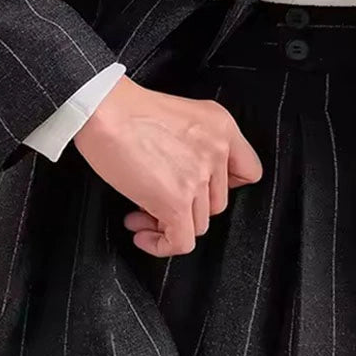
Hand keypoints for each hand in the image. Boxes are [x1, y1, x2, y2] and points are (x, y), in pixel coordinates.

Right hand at [73, 74, 262, 256]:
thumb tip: (191, 180)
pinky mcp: (176, 201)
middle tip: (159, 201)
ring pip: (198, 224)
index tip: (202, 189)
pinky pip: (180, 242)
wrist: (105, 110)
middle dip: (187, 207)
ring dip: (168, 224)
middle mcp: (216, 151)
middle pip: (217, 203)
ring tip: (142, 212)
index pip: (249, 171)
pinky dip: (161, 245)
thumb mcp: (185, 115)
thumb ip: (200, 143)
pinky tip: (142, 232)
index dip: (225, 187)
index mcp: (222, 127)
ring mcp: (198, 177)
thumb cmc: (132, 110)